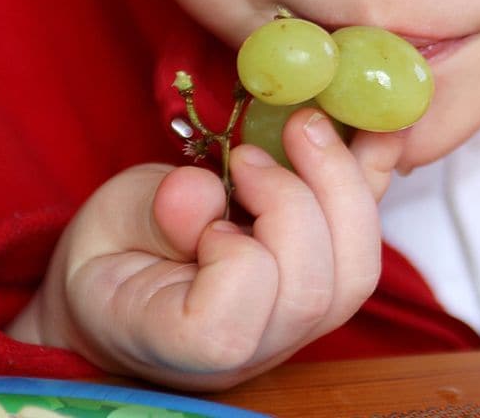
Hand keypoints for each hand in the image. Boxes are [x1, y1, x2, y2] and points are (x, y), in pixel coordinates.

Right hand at [8, 108, 404, 390]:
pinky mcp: (325, 286)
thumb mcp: (106, 226)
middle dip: (302, 198)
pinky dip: (372, 182)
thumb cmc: (110, 260)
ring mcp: (298, 327)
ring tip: (305, 129)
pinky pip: (365, 242)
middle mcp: (255, 350)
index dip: (235, 252)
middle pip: (315, 293)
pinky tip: (373, 131)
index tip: (209, 202)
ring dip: (343, 185)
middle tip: (262, 146)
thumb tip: (200, 191)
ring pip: (356, 272)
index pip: (235, 319)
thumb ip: (149, 214)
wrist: (126, 285)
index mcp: (182, 346)